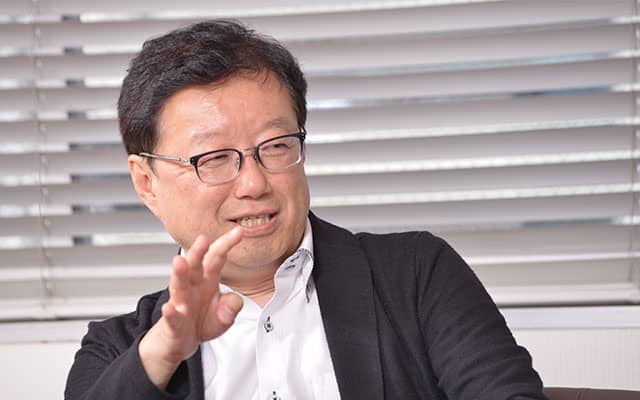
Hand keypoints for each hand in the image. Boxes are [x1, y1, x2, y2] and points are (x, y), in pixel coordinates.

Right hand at [138, 227, 243, 388]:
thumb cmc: (202, 321)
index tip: (238, 232)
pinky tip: (170, 308)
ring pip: (179, 286)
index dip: (226, 245)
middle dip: (198, 252)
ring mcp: (181, 304)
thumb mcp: (224, 315)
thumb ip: (232, 306)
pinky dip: (171, 313)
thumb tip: (234, 301)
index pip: (216, 258)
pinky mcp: (174, 324)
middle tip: (202, 239)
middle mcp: (192, 287)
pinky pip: (172, 318)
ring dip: (179, 273)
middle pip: (194, 266)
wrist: (180, 341)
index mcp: (207, 280)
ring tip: (179, 262)